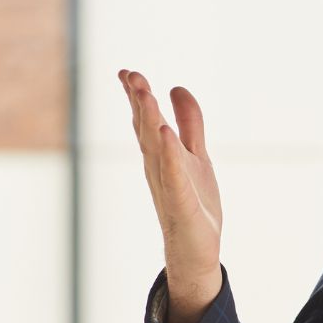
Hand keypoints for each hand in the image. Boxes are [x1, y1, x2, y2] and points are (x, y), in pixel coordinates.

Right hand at [120, 69, 223, 322]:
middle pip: (146, 128)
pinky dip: (170, 154)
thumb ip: (190, 123)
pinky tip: (167, 133)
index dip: (137, 96)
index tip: (127, 71)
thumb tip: (177, 87)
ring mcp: (167, 185)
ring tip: (145, 91)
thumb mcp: (196, 155)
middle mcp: (158, 168)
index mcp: (160, 155)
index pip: (145, 120)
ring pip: (156, 147)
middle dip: (138, 101)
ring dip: (149, 119)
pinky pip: (174, 175)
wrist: (195, 251)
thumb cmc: (194, 203)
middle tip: (129, 74)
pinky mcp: (181, 203)